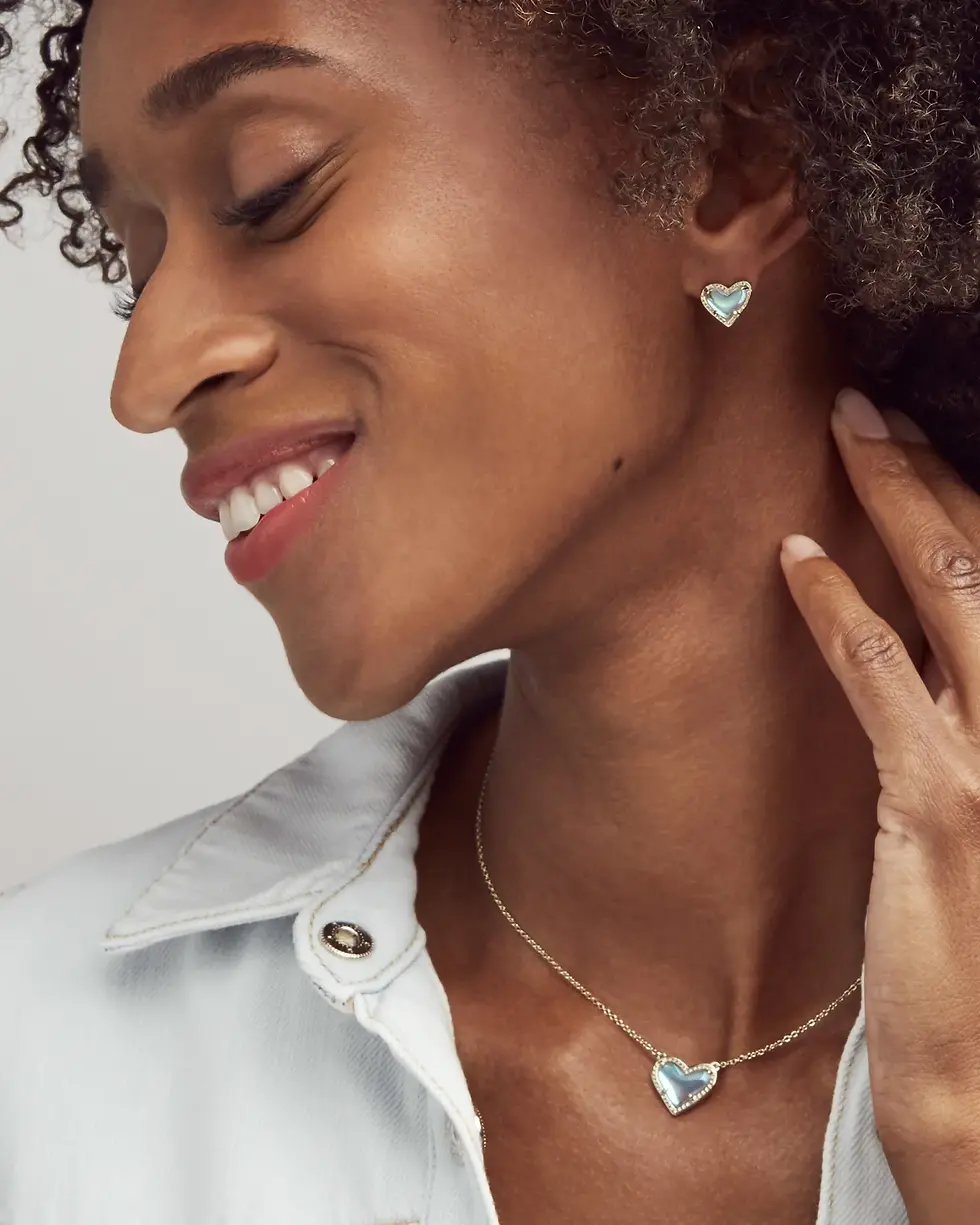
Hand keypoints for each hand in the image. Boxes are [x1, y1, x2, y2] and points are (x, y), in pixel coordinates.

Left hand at [779, 388, 979, 1222]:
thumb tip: (921, 640)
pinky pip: (883, 681)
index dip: (964, 499)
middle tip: (869, 404)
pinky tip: (794, 560)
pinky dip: (837, 613)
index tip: (915, 440)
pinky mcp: (941, 807)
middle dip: (930, 471)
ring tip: (849, 432)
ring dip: (896, 499)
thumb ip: (961, 715)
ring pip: (953, 593)